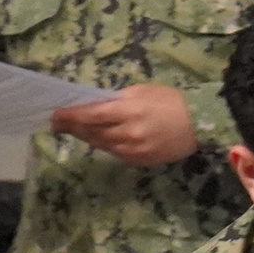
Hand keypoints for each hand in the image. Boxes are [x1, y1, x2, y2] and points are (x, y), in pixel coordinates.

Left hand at [51, 84, 198, 165]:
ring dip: (87, 137)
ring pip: (102, 145)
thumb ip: (116, 100)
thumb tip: (95, 106)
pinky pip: (116, 154)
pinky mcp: (142, 161)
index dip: (70, 116)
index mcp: (128, 111)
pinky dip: (105, 146)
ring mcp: (135, 150)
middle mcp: (129, 133)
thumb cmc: (171, 101)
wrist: (199, 125)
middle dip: (73, 128)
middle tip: (57, 124)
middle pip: (93, 132)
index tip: (55, 115)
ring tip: (75, 130)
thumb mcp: (142, 91)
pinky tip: (99, 140)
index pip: (91, 115)